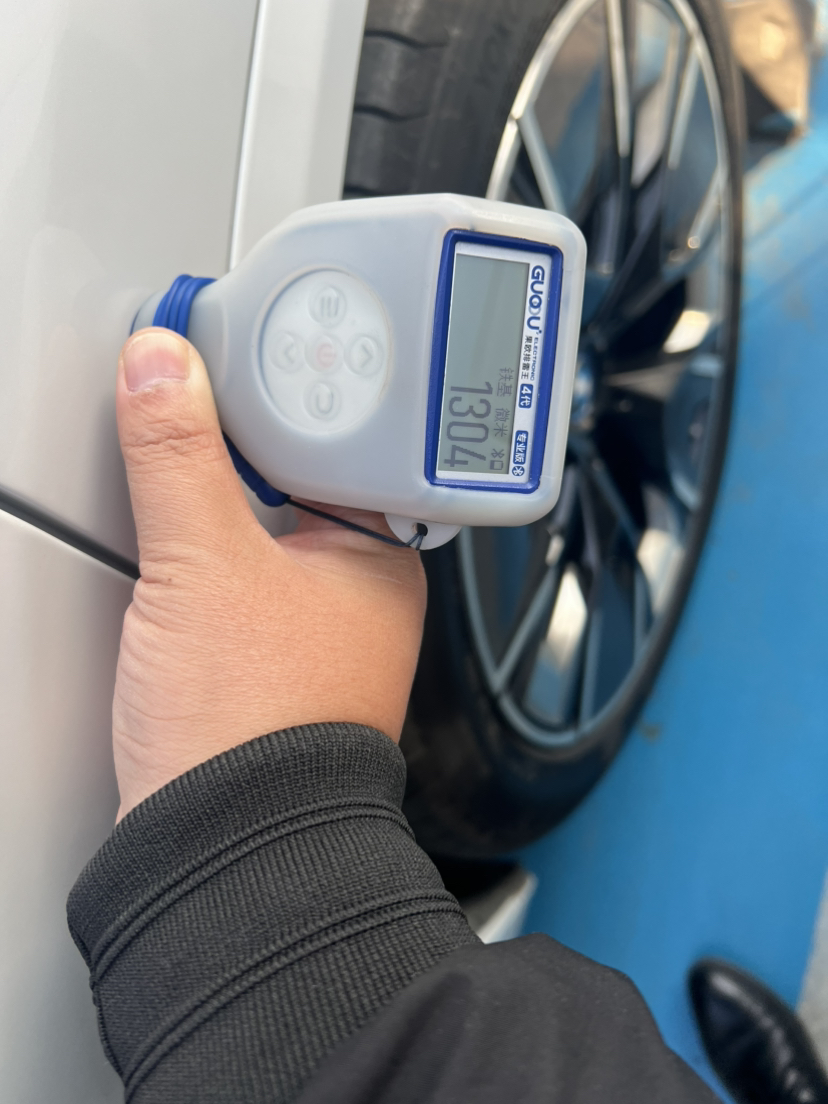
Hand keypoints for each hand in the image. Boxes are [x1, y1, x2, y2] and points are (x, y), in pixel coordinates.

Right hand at [112, 328, 425, 819]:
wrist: (223, 847)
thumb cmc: (252, 728)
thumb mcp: (203, 564)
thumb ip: (178, 456)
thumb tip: (162, 366)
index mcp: (382, 560)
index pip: (346, 445)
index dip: (290, 393)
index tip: (241, 351)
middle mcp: (363, 595)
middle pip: (304, 483)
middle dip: (249, 439)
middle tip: (203, 379)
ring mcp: (319, 633)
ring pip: (271, 532)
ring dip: (225, 493)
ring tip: (185, 436)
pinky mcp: (271, 665)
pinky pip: (245, 578)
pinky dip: (212, 546)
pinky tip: (178, 530)